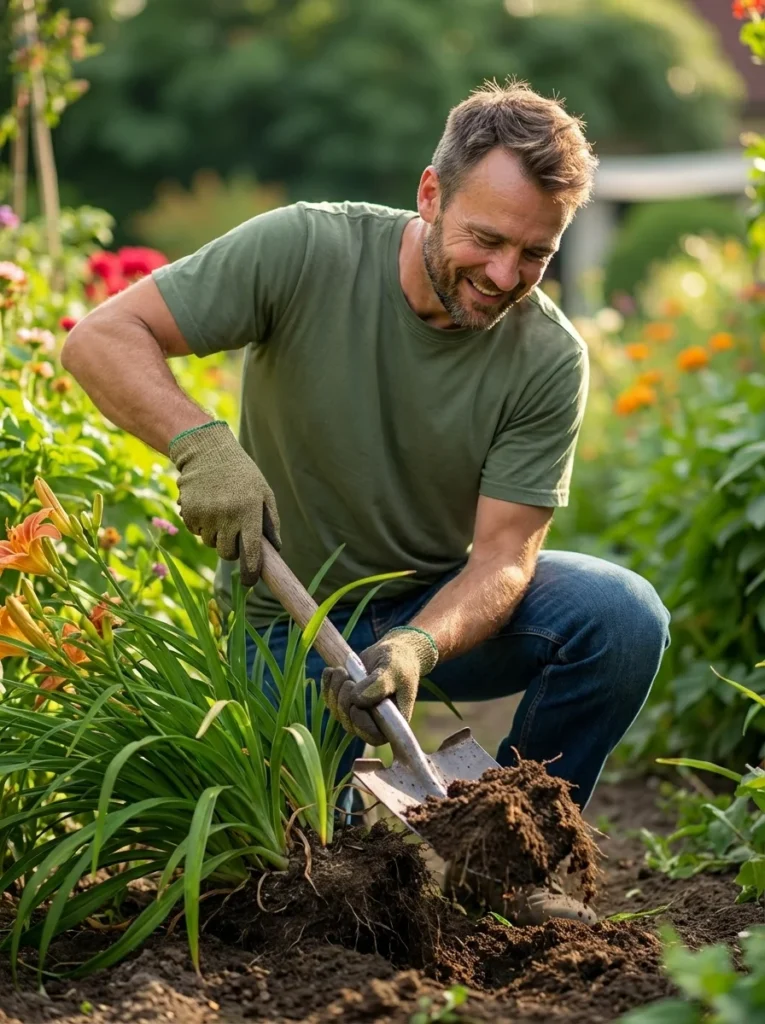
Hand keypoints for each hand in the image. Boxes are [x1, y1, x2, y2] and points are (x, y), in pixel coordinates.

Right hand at [168, 421, 280, 584]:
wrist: (208, 451)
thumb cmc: (242, 474)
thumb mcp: (264, 492)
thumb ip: (271, 522)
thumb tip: (276, 550)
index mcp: (249, 512)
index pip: (251, 553)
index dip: (251, 572)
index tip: (251, 582)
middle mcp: (226, 516)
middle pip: (227, 553)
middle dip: (232, 549)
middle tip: (235, 533)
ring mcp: (205, 515)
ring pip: (211, 543)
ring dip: (216, 535)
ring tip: (221, 511)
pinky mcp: (188, 512)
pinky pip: (196, 531)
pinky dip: (201, 525)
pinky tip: (207, 506)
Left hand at [322, 627, 437, 746]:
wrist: (392, 652)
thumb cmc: (399, 663)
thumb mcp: (393, 671)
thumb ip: (379, 685)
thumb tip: (357, 699)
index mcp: (392, 720)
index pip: (373, 736)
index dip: (361, 725)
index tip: (355, 705)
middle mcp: (374, 721)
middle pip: (350, 724)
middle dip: (344, 702)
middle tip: (348, 680)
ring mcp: (358, 711)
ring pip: (337, 712)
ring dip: (334, 691)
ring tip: (341, 671)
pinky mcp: (346, 700)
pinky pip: (329, 699)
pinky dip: (327, 685)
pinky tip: (330, 671)